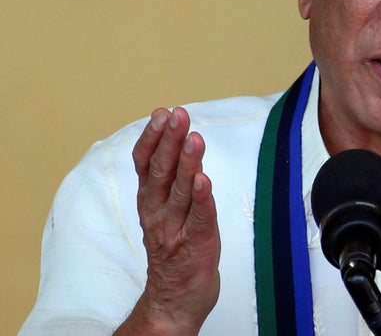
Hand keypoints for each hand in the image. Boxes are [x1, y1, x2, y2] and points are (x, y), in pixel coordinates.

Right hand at [115, 107, 220, 334]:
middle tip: (177, 116)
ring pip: (180, 191)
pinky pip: (199, 218)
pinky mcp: (196, 244)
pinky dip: (202, 198)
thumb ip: (169, 176)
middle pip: (161, 172)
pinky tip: (204, 179)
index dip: (152, 137)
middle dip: (169, 141)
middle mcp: (157, 212)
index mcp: (149, 200)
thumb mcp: (164, 207)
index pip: (145, 163)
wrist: (174, 299)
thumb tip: (178, 137)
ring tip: (193, 138)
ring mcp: (175, 229)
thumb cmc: (174, 246)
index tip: (161, 113)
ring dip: (187, 163)